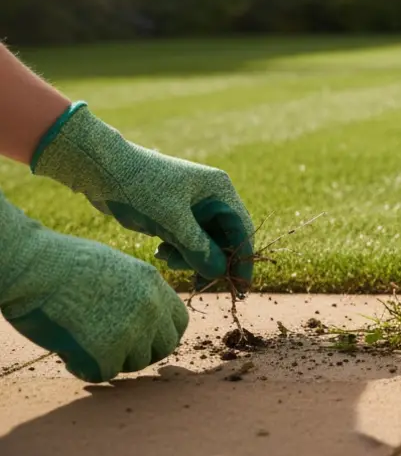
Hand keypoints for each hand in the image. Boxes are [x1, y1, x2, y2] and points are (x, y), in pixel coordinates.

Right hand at [0, 191, 188, 382]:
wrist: (36, 270)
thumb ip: (136, 294)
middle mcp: (151, 308)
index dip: (159, 335)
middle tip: (110, 348)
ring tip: (83, 343)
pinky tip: (68, 353)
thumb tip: (140, 320)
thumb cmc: (63, 265)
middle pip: (163, 348)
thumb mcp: (116, 269)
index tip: (140, 340)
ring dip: (112, 360)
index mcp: (154, 285)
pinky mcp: (107, 353)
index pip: (178, 323)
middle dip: (139, 353)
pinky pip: (104, 374)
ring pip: (134, 364)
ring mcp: (132, 331)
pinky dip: (85, 369)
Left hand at [31, 102, 255, 293]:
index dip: (242, 258)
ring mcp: (192, 207)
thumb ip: (198, 248)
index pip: (241, 229)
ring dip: (190, 257)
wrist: (102, 170)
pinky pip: (187, 241)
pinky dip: (177, 252)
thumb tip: (219, 273)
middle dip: (211, 260)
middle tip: (198, 282)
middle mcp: (211, 197)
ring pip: (204, 243)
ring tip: (166, 258)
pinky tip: (160, 252)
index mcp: (219, 190)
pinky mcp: (174, 215)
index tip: (241, 286)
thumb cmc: (140, 188)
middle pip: (224, 239)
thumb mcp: (171, 220)